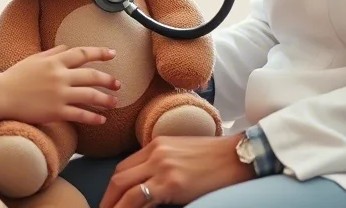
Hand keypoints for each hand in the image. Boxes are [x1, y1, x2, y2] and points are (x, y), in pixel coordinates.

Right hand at [0, 45, 120, 124]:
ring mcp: (59, 94)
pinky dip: (93, 118)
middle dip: (108, 80)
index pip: (83, 54)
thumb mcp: (33, 59)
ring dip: (105, 99)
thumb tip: (67, 47)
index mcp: (55, 62)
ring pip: (90, 96)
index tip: (113, 54)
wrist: (0, 96)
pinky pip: (80, 114)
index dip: (100, 53)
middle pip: (91, 76)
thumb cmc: (15, 77)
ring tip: (114, 102)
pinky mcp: (56, 111)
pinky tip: (102, 120)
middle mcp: (60, 76)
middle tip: (118, 84)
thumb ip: (52, 52)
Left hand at [99, 135, 252, 207]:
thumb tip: (149, 185)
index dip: (113, 187)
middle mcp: (156, 153)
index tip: (110, 200)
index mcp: (157, 144)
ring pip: (124, 189)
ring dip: (113, 206)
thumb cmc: (215, 158)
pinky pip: (140, 200)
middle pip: (119, 177)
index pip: (124, 167)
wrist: (238, 156)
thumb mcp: (182, 152)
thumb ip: (162, 163)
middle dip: (107, 198)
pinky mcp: (171, 184)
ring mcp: (162, 168)